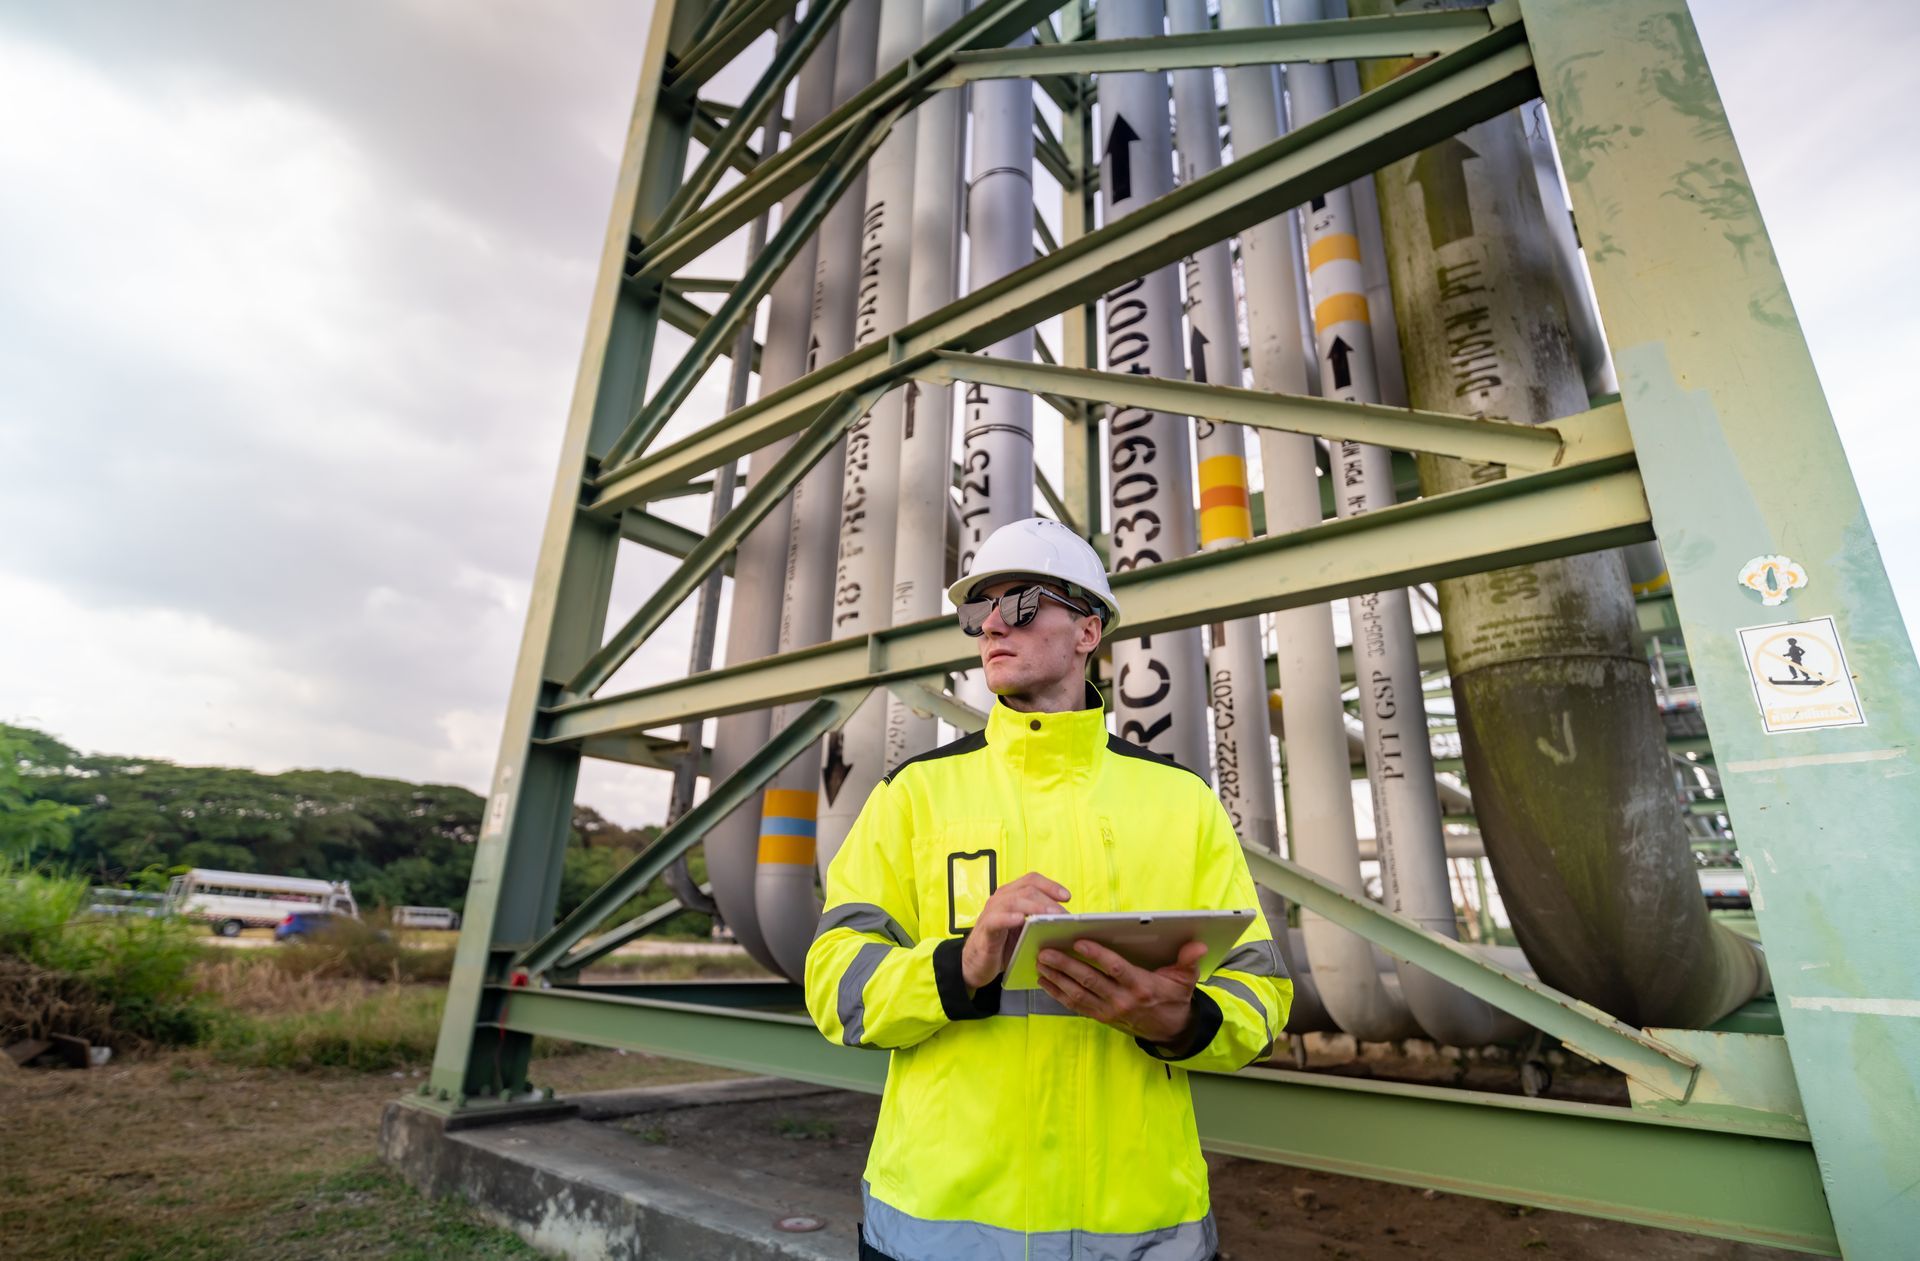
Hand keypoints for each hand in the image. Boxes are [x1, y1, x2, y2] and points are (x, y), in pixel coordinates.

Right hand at [961, 872, 1069, 989]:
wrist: (977, 964)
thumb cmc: (1003, 946)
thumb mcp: (1025, 931)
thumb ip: (1040, 922)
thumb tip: (1068, 922)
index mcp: (1012, 896)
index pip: (1032, 880)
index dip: (1051, 885)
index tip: (1067, 897)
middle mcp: (1001, 899)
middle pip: (1027, 889)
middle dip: (1048, 899)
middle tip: (1063, 914)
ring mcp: (991, 913)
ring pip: (1014, 901)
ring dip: (1035, 907)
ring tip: (1049, 916)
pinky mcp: (985, 929)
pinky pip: (996, 919)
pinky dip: (1008, 918)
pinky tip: (1020, 920)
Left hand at [1037, 939, 1208, 1046]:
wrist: (1170, 1030)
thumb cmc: (1175, 998)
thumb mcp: (1186, 980)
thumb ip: (1188, 961)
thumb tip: (1197, 945)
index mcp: (1141, 986)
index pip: (1115, 968)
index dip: (1096, 955)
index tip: (1079, 942)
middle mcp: (1122, 1000)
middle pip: (1089, 980)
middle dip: (1065, 965)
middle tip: (1046, 951)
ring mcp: (1109, 1011)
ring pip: (1078, 993)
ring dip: (1057, 978)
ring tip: (1041, 962)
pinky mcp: (1100, 1017)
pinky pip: (1075, 1005)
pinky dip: (1058, 993)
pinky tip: (1045, 981)